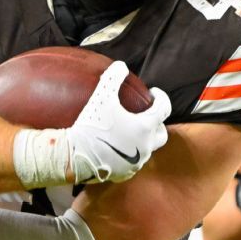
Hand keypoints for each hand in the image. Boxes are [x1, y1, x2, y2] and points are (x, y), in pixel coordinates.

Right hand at [64, 62, 170, 183]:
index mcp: (145, 127)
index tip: (153, 92)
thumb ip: (113, 78)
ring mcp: (137, 162)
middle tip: (144, 115)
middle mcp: (146, 146)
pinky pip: (133, 162)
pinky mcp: (125, 173)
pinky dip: (130, 152)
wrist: (76, 156)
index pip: (164, 109)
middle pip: (161, 133)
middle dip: (157, 122)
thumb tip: (121, 66)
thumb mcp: (101, 97)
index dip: (161, 97)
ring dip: (143, 138)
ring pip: (147, 148)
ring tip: (129, 130)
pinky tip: (117, 146)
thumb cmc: (91, 125)